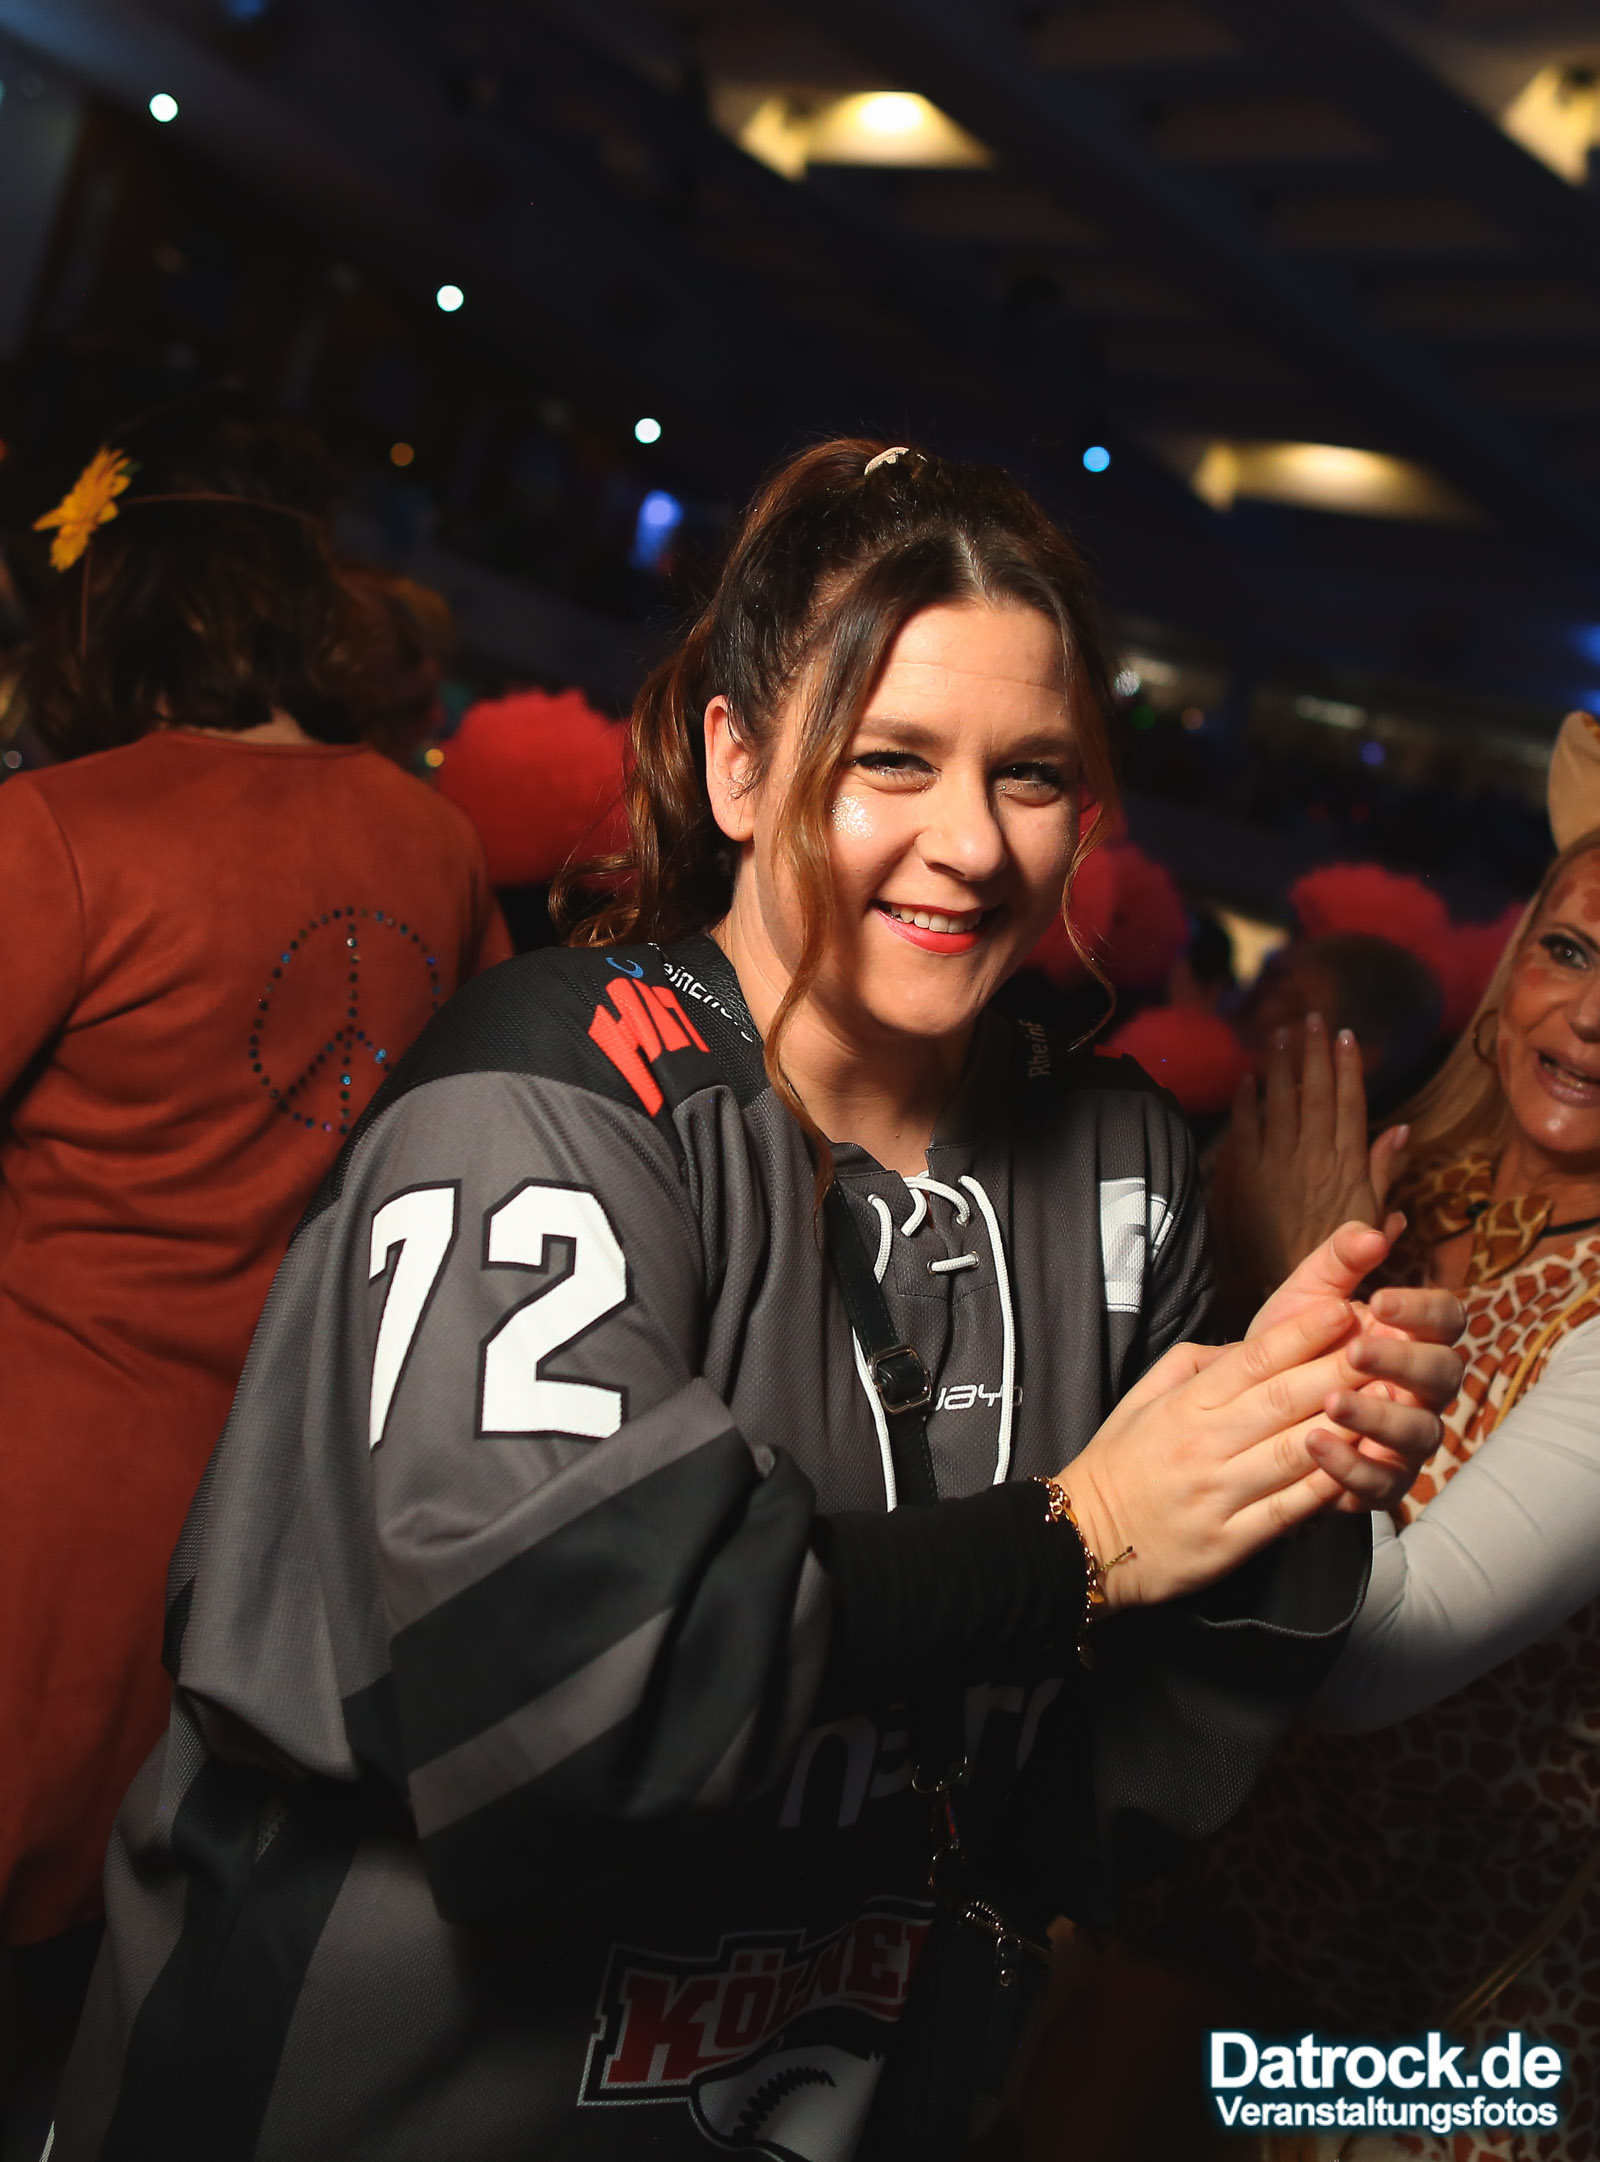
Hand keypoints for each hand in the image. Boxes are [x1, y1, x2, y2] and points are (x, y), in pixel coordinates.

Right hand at [1059, 1295, 1431, 1610]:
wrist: (1083, 1540)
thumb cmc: (1121, 1464)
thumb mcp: (1144, 1398)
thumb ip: (1194, 1365)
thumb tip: (1246, 1348)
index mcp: (1186, 1406)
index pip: (1253, 1361)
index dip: (1303, 1334)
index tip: (1345, 1310)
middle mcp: (1204, 1444)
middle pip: (1284, 1400)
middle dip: (1342, 1370)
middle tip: (1389, 1345)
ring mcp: (1219, 1493)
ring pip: (1294, 1453)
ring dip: (1348, 1425)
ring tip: (1391, 1399)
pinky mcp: (1232, 1540)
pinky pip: (1289, 1509)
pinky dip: (1327, 1487)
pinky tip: (1363, 1466)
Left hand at [1218, 1013, 1409, 1299]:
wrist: (1295, 1284)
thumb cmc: (1338, 1251)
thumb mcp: (1372, 1212)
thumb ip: (1385, 1169)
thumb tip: (1402, 1129)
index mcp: (1347, 1162)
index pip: (1350, 1103)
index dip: (1348, 1067)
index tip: (1347, 1036)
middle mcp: (1315, 1155)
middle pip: (1316, 1093)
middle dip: (1315, 1053)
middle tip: (1313, 1019)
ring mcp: (1280, 1163)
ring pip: (1282, 1103)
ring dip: (1282, 1066)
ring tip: (1281, 1034)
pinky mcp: (1248, 1175)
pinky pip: (1247, 1130)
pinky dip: (1248, 1102)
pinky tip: (1248, 1078)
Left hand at [1251, 1220, 1464, 1513]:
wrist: (1248, 1407)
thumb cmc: (1292, 1344)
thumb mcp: (1306, 1296)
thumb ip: (1339, 1260)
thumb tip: (1376, 1231)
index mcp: (1414, 1337)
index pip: (1447, 1319)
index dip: (1422, 1310)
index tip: (1379, 1301)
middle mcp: (1422, 1390)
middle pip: (1445, 1375)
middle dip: (1403, 1362)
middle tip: (1354, 1351)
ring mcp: (1406, 1440)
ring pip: (1420, 1433)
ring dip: (1378, 1417)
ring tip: (1330, 1402)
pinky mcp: (1381, 1482)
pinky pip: (1382, 1483)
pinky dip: (1351, 1466)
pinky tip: (1314, 1444)